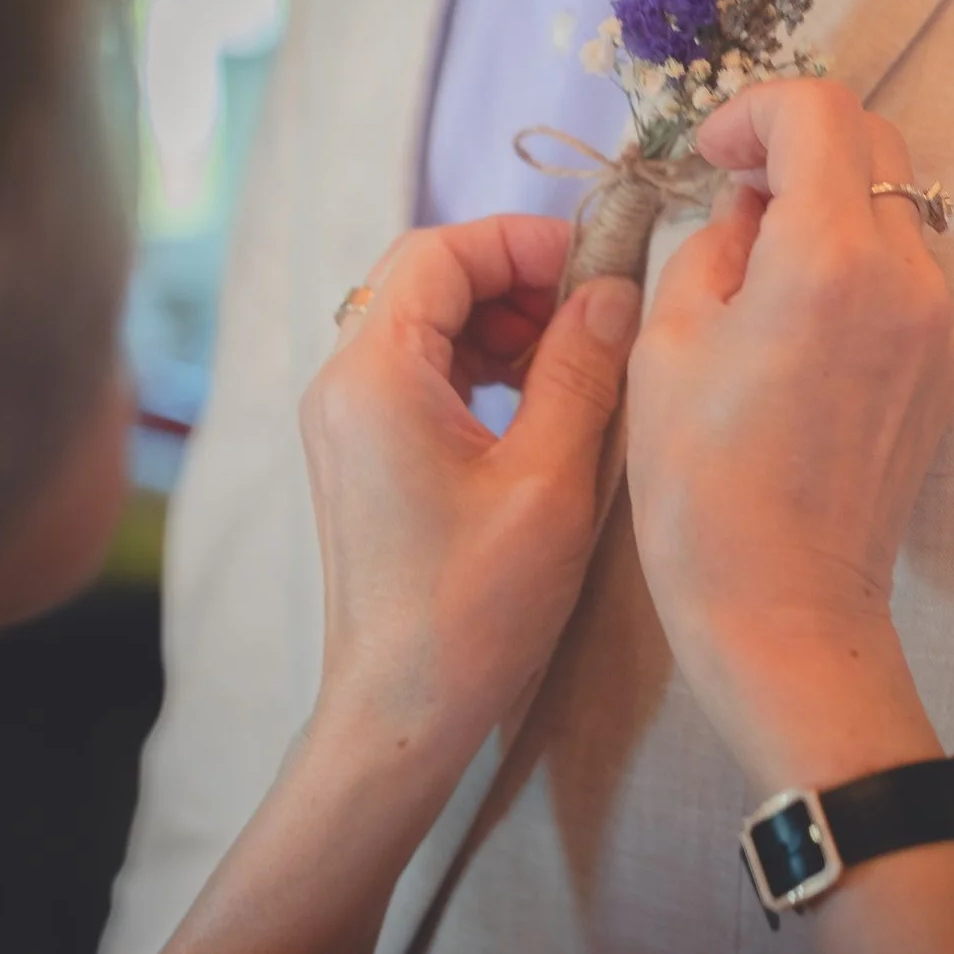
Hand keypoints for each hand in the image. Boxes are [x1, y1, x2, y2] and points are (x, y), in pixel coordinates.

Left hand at [299, 216, 641, 759]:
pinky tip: (537, 399)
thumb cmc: (472, 609)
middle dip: (514, 277)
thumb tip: (611, 291)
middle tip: (592, 311)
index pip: (439, 251)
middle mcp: (342, 383)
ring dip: (500, 320)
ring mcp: (344, 420)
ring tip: (574, 358)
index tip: (597, 265)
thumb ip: (580, 369)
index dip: (521, 241)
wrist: (401, 712)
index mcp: (373, 375)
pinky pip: (418, 370)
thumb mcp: (549, 480)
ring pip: (424, 321)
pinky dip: (479, 362)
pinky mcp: (360, 454)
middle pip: (426, 277)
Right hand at [626, 80, 953, 792]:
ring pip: (892, 204)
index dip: (753, 111)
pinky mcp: (942, 367)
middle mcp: (903, 276)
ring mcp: (936, 323)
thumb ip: (712, 244)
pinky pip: (903, 270)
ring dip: (827, 201)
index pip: (817, 111)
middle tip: (732, 193)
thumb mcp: (666, 343)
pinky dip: (853, 258)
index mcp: (828, 258)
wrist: (783, 607)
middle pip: (871, 141)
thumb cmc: (703, 487)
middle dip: (796, 144)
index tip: (710, 155)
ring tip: (758, 262)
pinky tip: (796, 317)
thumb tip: (747, 208)